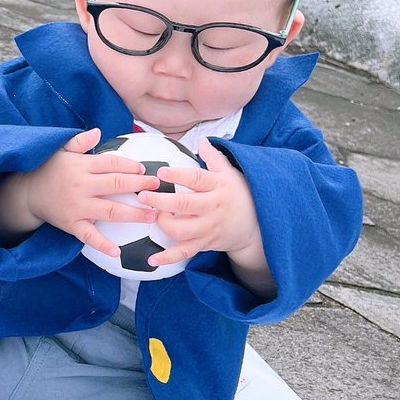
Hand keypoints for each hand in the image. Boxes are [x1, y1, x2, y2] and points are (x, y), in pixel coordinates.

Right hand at [21, 127, 160, 255]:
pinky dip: (102, 245)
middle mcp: (80, 186)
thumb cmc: (50, 169)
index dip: (131, 166)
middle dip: (139, 186)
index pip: (111, 163)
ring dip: (133, 214)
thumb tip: (97, 131)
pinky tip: (117, 253)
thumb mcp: (62, 150)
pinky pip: (89, 236)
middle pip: (115, 185)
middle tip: (157, 187)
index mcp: (81, 166)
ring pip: (110, 211)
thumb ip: (80, 142)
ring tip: (151, 215)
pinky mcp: (72, 224)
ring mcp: (77, 207)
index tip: (145, 170)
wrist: (27, 193)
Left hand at [137, 139, 269, 281]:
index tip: (161, 171)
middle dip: (161, 201)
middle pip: (185, 205)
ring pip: (182, 230)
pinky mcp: (205, 244)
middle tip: (143, 196)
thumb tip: (203, 140)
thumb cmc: (238, 194)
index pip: (197, 179)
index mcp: (218, 187)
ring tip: (153, 216)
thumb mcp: (231, 174)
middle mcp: (213, 208)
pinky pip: (185, 253)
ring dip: (164, 225)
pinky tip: (151, 259)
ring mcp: (209, 228)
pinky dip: (168, 258)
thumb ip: (214, 157)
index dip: (179, 175)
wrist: (257, 226)